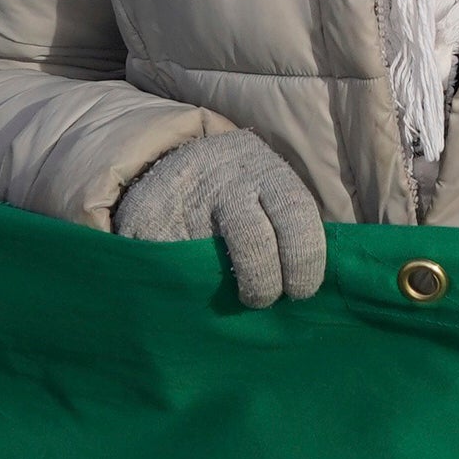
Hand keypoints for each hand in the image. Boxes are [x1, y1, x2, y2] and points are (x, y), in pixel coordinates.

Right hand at [111, 129, 325, 308]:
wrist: (168, 156)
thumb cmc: (234, 188)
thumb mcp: (267, 186)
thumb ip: (288, 224)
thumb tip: (310, 283)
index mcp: (267, 173)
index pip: (297, 215)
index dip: (305, 260)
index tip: (301, 291)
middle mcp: (228, 181)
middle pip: (254, 241)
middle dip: (264, 283)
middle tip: (262, 301)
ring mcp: (185, 198)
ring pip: (209, 260)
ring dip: (222, 290)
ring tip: (226, 302)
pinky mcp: (148, 217)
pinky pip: (170, 264)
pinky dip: (185, 285)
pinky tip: (192, 290)